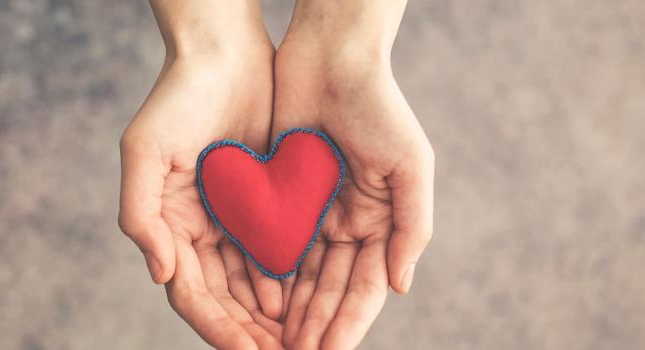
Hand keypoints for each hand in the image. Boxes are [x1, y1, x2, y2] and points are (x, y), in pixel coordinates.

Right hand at [118, 1, 284, 347]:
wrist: (224, 54)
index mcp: (167, 225)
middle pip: (222, 298)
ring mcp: (229, 218)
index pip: (190, 293)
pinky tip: (303, 301)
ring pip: (249, 282)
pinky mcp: (259, 202)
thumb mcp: (145, 150)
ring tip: (296, 341)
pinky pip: (271, 251)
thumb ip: (139, 215)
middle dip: (247, 332)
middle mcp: (197, 230)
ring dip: (268, 315)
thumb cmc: (178, 96)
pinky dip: (284, 280)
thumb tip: (159, 275)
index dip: (217, 327)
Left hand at [272, 1, 434, 347]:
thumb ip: (412, 227)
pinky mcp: (283, 198)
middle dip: (319, 325)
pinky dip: (273, 277)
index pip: (366, 284)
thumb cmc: (377, 106)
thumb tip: (402, 286)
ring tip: (280, 344)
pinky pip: (277, 245)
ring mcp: (316, 212)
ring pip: (304, 275)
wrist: (329, 58)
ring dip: (295, 311)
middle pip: (333, 287)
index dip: (350, 320)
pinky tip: (263, 305)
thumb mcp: (410, 164)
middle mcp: (349, 223)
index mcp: (382, 220)